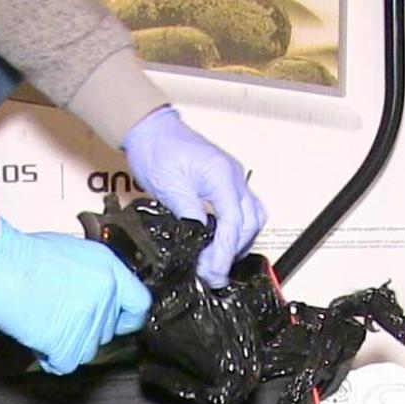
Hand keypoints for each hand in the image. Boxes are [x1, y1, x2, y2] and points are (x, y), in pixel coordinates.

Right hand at [0, 215, 151, 374]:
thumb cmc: (20, 254)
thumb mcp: (71, 252)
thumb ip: (91, 277)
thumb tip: (94, 295)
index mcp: (109, 268)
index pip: (139, 305)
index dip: (125, 318)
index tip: (115, 323)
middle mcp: (105, 292)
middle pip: (107, 333)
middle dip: (84, 331)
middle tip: (56, 314)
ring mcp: (88, 317)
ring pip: (87, 351)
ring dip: (65, 344)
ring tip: (42, 319)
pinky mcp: (66, 339)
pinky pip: (66, 363)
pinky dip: (50, 356)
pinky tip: (36, 334)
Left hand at [123, 107, 266, 287]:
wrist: (151, 129)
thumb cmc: (157, 151)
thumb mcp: (170, 188)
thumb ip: (189, 217)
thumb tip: (200, 243)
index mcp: (222, 176)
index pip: (234, 223)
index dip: (224, 253)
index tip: (213, 273)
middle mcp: (235, 177)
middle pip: (249, 224)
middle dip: (232, 252)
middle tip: (211, 274)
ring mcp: (234, 179)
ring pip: (253, 218)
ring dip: (239, 242)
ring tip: (217, 261)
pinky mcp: (227, 182)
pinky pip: (245, 210)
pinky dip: (237, 230)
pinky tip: (221, 242)